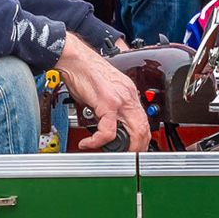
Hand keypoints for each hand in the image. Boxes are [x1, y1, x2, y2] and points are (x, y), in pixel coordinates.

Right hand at [55, 34, 150, 150]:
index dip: (141, 138)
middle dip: (138, 148)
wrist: (75, 59)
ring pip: (134, 131)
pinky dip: (98, 141)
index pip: (143, 121)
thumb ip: (110, 106)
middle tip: (127, 158)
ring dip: (126, 148)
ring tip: (113, 153)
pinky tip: (89, 142)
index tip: (134, 148)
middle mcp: (128, 96)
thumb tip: (107, 123)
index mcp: (129, 93)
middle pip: (144, 129)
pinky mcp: (106, 102)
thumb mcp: (105, 90)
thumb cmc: (85, 72)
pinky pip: (108, 130)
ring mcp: (119, 100)